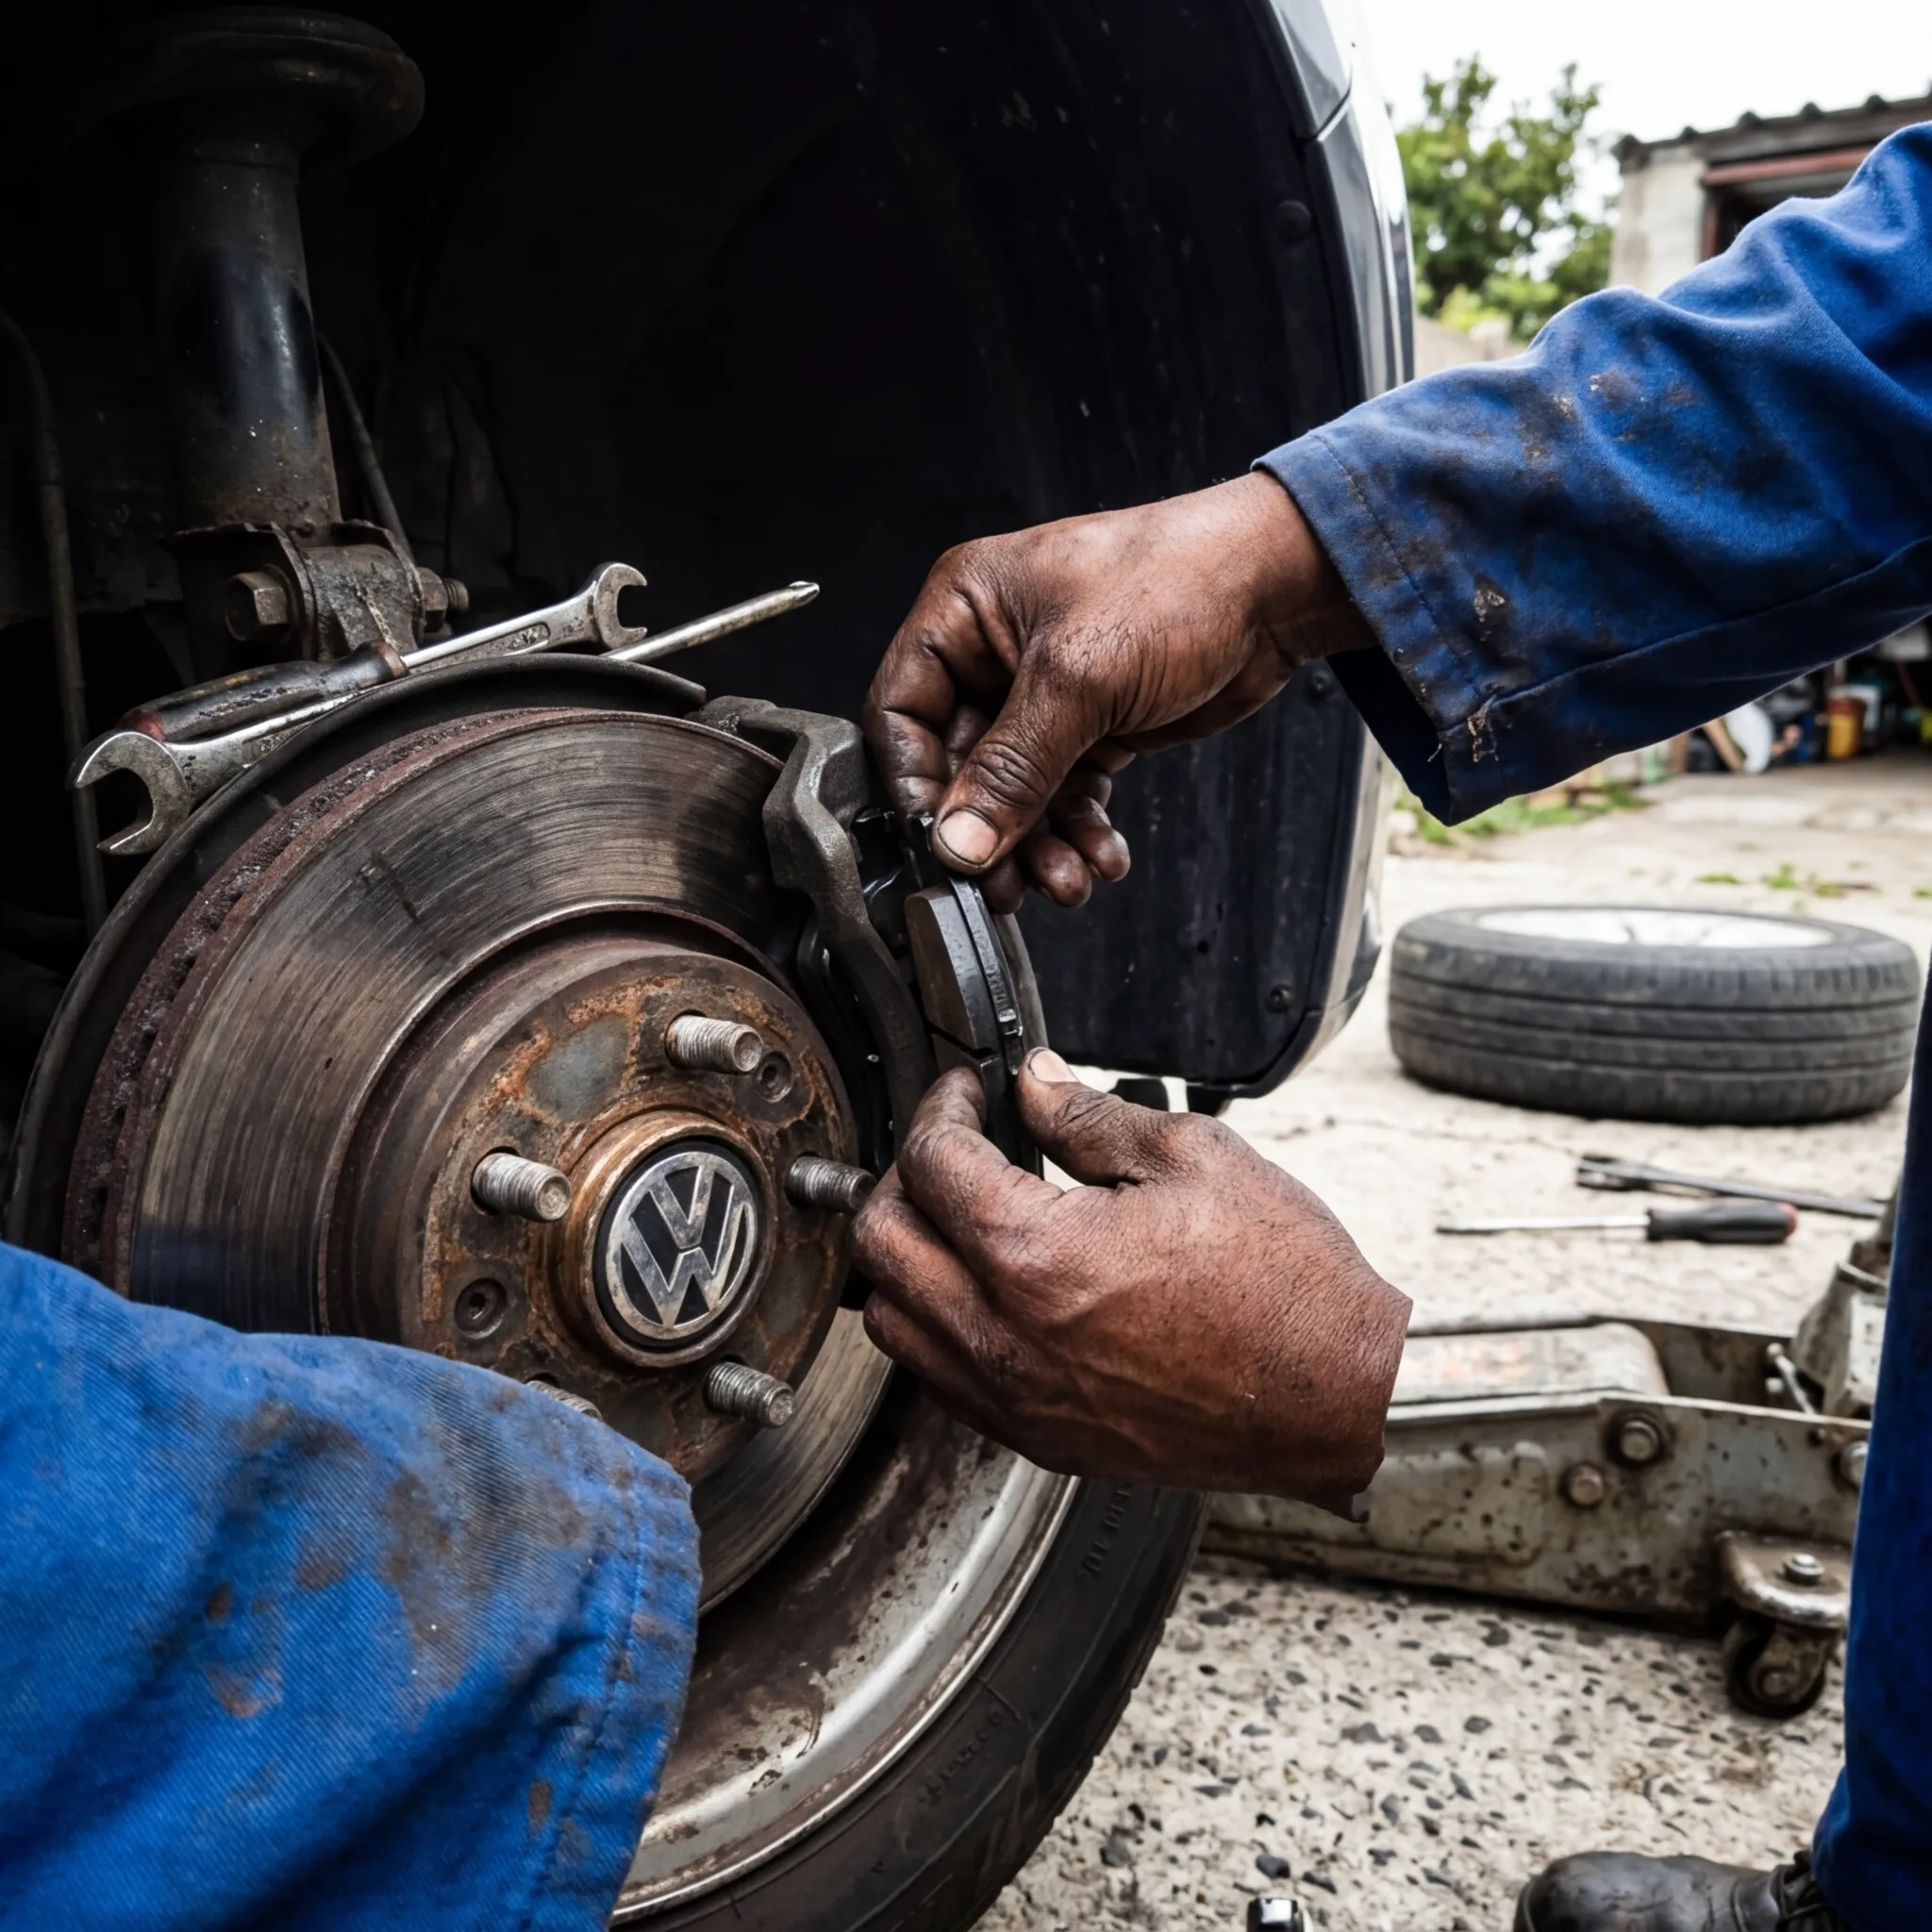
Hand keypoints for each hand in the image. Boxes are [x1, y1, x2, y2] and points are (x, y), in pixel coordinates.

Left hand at [851, 1052, 1409, 1514]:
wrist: (1335, 1396)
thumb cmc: (1283, 1286)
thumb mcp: (1193, 1157)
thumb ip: (1090, 1116)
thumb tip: (1034, 1083)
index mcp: (1035, 1254)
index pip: (931, 1163)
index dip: (942, 1107)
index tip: (967, 1092)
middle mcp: (1005, 1336)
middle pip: (882, 1240)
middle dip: (905, 1174)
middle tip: (952, 1145)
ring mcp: (1015, 1397)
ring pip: (891, 1320)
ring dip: (906, 1255)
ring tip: (955, 1217)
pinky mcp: (1037, 1437)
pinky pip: (936, 1378)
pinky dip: (934, 1324)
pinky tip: (980, 1289)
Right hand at [862, 473, 1371, 910]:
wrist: (1278, 588)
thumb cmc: (1182, 580)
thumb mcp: (1078, 679)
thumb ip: (1011, 769)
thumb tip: (958, 840)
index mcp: (965, 608)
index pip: (901, 710)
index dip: (914, 783)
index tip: (938, 842)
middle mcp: (995, 650)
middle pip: (960, 764)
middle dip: (990, 831)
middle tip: (1003, 884)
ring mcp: (1045, 692)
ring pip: (1014, 791)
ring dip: (1038, 844)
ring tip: (1065, 878)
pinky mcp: (1092, 724)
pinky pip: (1063, 794)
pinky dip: (1078, 830)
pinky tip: (1100, 854)